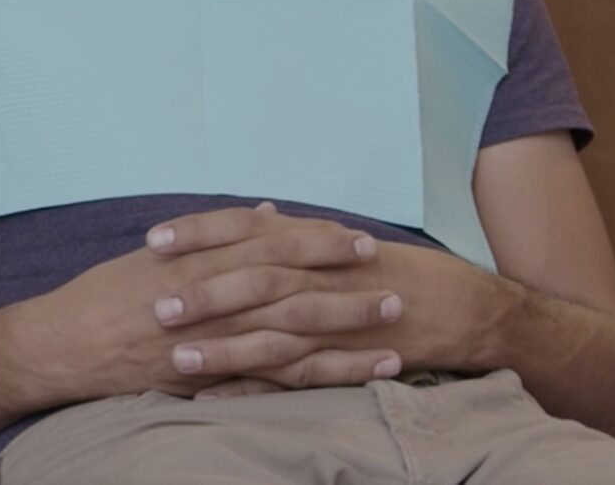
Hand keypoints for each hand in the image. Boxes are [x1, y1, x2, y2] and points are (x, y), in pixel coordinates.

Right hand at [5, 204, 404, 405]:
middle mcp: (213, 297)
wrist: (66, 344)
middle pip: (293, 286)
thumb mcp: (157, 256)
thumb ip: (215, 236)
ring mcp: (217, 339)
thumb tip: (269, 214)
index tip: (355, 238)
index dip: (317, 241)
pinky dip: (328, 375)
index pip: (271, 244)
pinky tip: (364, 373)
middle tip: (391, 279)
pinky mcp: (215, 375)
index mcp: (200, 260)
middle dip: (345, 283)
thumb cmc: (105, 295)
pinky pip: (282, 378)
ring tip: (394, 325)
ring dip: (349, 329)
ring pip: (297, 333)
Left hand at [151, 209, 501, 385]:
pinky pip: (297, 379)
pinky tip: (217, 399)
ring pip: (272, 335)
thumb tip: (253, 214)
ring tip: (179, 359)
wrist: (460, 306)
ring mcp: (333, 323)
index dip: (199, 233)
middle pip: (253, 282)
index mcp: (309, 242)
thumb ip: (290, 232)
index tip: (154, 241)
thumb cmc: (389, 269)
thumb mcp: (337, 241)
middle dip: (204, 294)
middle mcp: (319, 277)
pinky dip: (257, 390)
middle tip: (155, 306)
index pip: (244, 229)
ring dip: (224, 348)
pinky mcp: (345, 361)